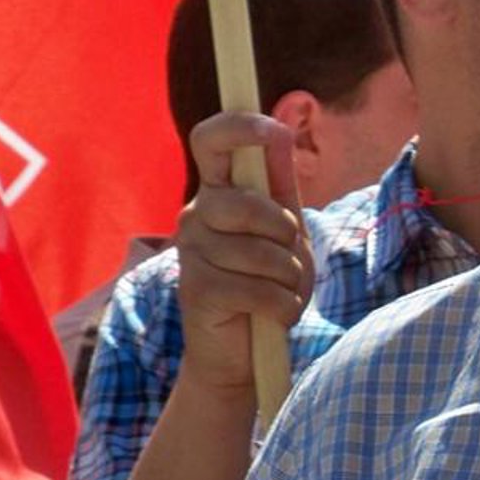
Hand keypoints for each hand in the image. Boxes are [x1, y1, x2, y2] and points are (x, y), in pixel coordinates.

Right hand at [175, 113, 312, 405]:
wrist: (243, 353)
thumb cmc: (266, 284)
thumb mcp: (284, 233)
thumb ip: (280, 186)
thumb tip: (281, 129)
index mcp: (219, 192)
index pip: (211, 139)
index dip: (240, 126)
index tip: (274, 131)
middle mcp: (197, 214)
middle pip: (247, 203)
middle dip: (285, 234)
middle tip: (287, 259)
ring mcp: (191, 252)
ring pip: (261, 252)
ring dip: (288, 279)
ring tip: (279, 291)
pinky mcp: (197, 291)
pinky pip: (259, 290)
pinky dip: (282, 306)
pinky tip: (273, 314)